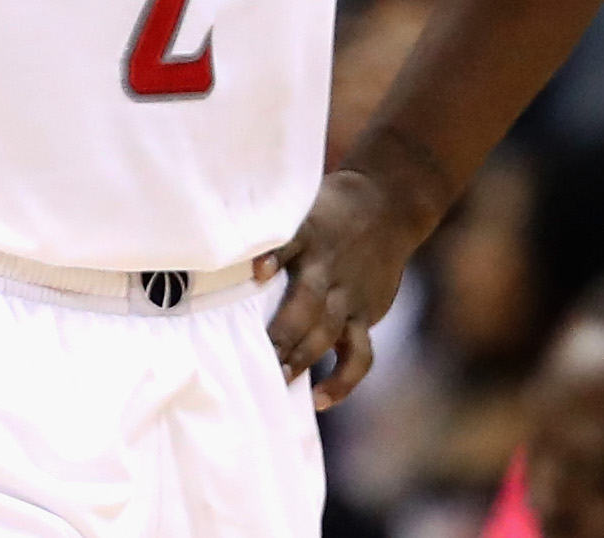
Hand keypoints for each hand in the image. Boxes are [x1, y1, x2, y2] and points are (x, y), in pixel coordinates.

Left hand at [259, 166, 430, 410]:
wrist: (389, 204)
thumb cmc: (328, 210)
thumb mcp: (299, 205)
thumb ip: (269, 228)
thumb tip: (214, 239)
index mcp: (309, 234)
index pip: (291, 243)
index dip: (274, 258)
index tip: (257, 273)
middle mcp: (329, 266)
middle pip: (307, 300)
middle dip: (283, 331)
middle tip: (256, 355)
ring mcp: (349, 294)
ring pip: (328, 330)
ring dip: (303, 356)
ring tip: (278, 379)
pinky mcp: (366, 314)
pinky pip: (359, 354)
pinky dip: (343, 380)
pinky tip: (319, 399)